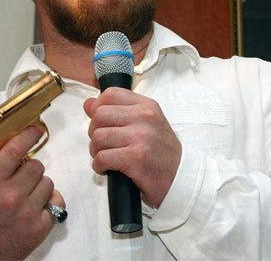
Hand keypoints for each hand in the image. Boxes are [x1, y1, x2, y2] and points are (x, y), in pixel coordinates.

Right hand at [0, 127, 65, 259]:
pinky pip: (56, 201)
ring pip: (47, 182)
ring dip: (38, 185)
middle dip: (29, 168)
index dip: (28, 136)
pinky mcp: (39, 228)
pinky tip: (35, 205)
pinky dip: (48, 201)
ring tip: (24, 194)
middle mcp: (10, 197)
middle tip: (19, 176)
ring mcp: (27, 213)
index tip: (35, 130)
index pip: (15, 150)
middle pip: (36, 166)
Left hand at [84, 88, 181, 207]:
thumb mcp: (148, 124)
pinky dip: (99, 166)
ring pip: (98, 137)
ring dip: (96, 151)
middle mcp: (144, 117)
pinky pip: (102, 157)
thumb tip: (89, 103)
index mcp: (147, 106)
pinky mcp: (135, 159)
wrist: (182, 177)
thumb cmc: (162, 152)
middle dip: (94, 131)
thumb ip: (121, 111)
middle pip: (100, 115)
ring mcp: (140, 137)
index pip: (111, 94)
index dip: (98, 107)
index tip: (101, 122)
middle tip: (104, 144)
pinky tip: (108, 169)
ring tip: (107, 157)